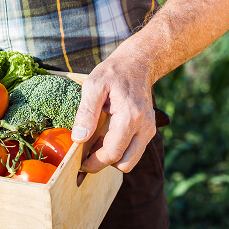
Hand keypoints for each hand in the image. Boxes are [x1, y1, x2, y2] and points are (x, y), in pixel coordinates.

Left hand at [71, 55, 156, 173]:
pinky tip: (103, 139)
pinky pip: (133, 151)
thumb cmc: (113, 73)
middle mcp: (144, 127)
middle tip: (85, 157)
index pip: (113, 153)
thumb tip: (79, 138)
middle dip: (103, 164)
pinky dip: (118, 151)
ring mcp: (149, 130)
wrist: (137, 64)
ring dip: (111, 159)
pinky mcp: (148, 131)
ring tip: (93, 146)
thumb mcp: (93, 86)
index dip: (94, 163)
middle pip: (125, 163)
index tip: (79, 165)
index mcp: (130, 117)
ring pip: (130, 161)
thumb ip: (86, 113)